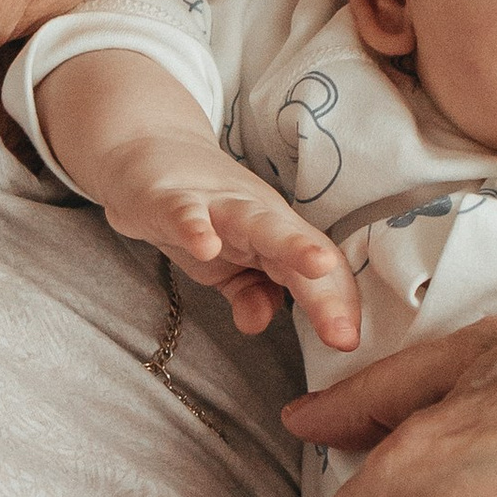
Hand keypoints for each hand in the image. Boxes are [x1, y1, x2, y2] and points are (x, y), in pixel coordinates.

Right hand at [106, 146, 360, 349]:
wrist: (147, 154)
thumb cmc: (199, 216)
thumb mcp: (227, 266)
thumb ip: (249, 294)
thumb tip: (258, 321)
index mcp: (276, 238)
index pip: (317, 274)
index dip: (335, 305)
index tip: (348, 342)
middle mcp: (257, 217)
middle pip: (301, 251)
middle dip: (326, 292)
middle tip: (344, 334)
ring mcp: (217, 205)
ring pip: (259, 224)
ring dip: (291, 244)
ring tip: (319, 265)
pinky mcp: (172, 199)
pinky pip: (186, 214)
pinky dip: (196, 228)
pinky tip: (205, 246)